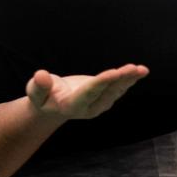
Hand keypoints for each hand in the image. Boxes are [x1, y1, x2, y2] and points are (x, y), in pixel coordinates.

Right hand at [26, 64, 148, 120]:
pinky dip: (129, 79)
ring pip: (116, 90)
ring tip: (141, 69)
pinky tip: (140, 71)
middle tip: (133, 68)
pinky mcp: (104, 97)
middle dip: (120, 79)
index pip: (89, 93)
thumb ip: (38, 86)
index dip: (101, 82)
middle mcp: (90, 107)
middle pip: (107, 92)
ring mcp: (99, 104)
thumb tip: (41, 75)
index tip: (113, 72)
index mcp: (72, 106)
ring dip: (129, 79)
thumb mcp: (35, 93)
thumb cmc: (42, 97)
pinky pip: (118, 87)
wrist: (52, 106)